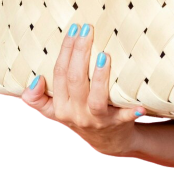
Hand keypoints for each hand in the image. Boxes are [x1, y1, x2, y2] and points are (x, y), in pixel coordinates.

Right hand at [21, 23, 145, 156]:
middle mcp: (75, 113)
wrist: (108, 142)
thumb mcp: (55, 110)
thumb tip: (34, 80)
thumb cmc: (81, 116)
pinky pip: (124, 118)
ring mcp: (97, 119)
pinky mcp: (117, 124)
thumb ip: (37, 99)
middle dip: (80, 53)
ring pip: (95, 99)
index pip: (59, 74)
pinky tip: (140, 105)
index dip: (65, 51)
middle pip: (75, 81)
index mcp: (59, 107)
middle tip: (88, 29)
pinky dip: (131, 112)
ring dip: (100, 78)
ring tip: (105, 56)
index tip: (73, 29)